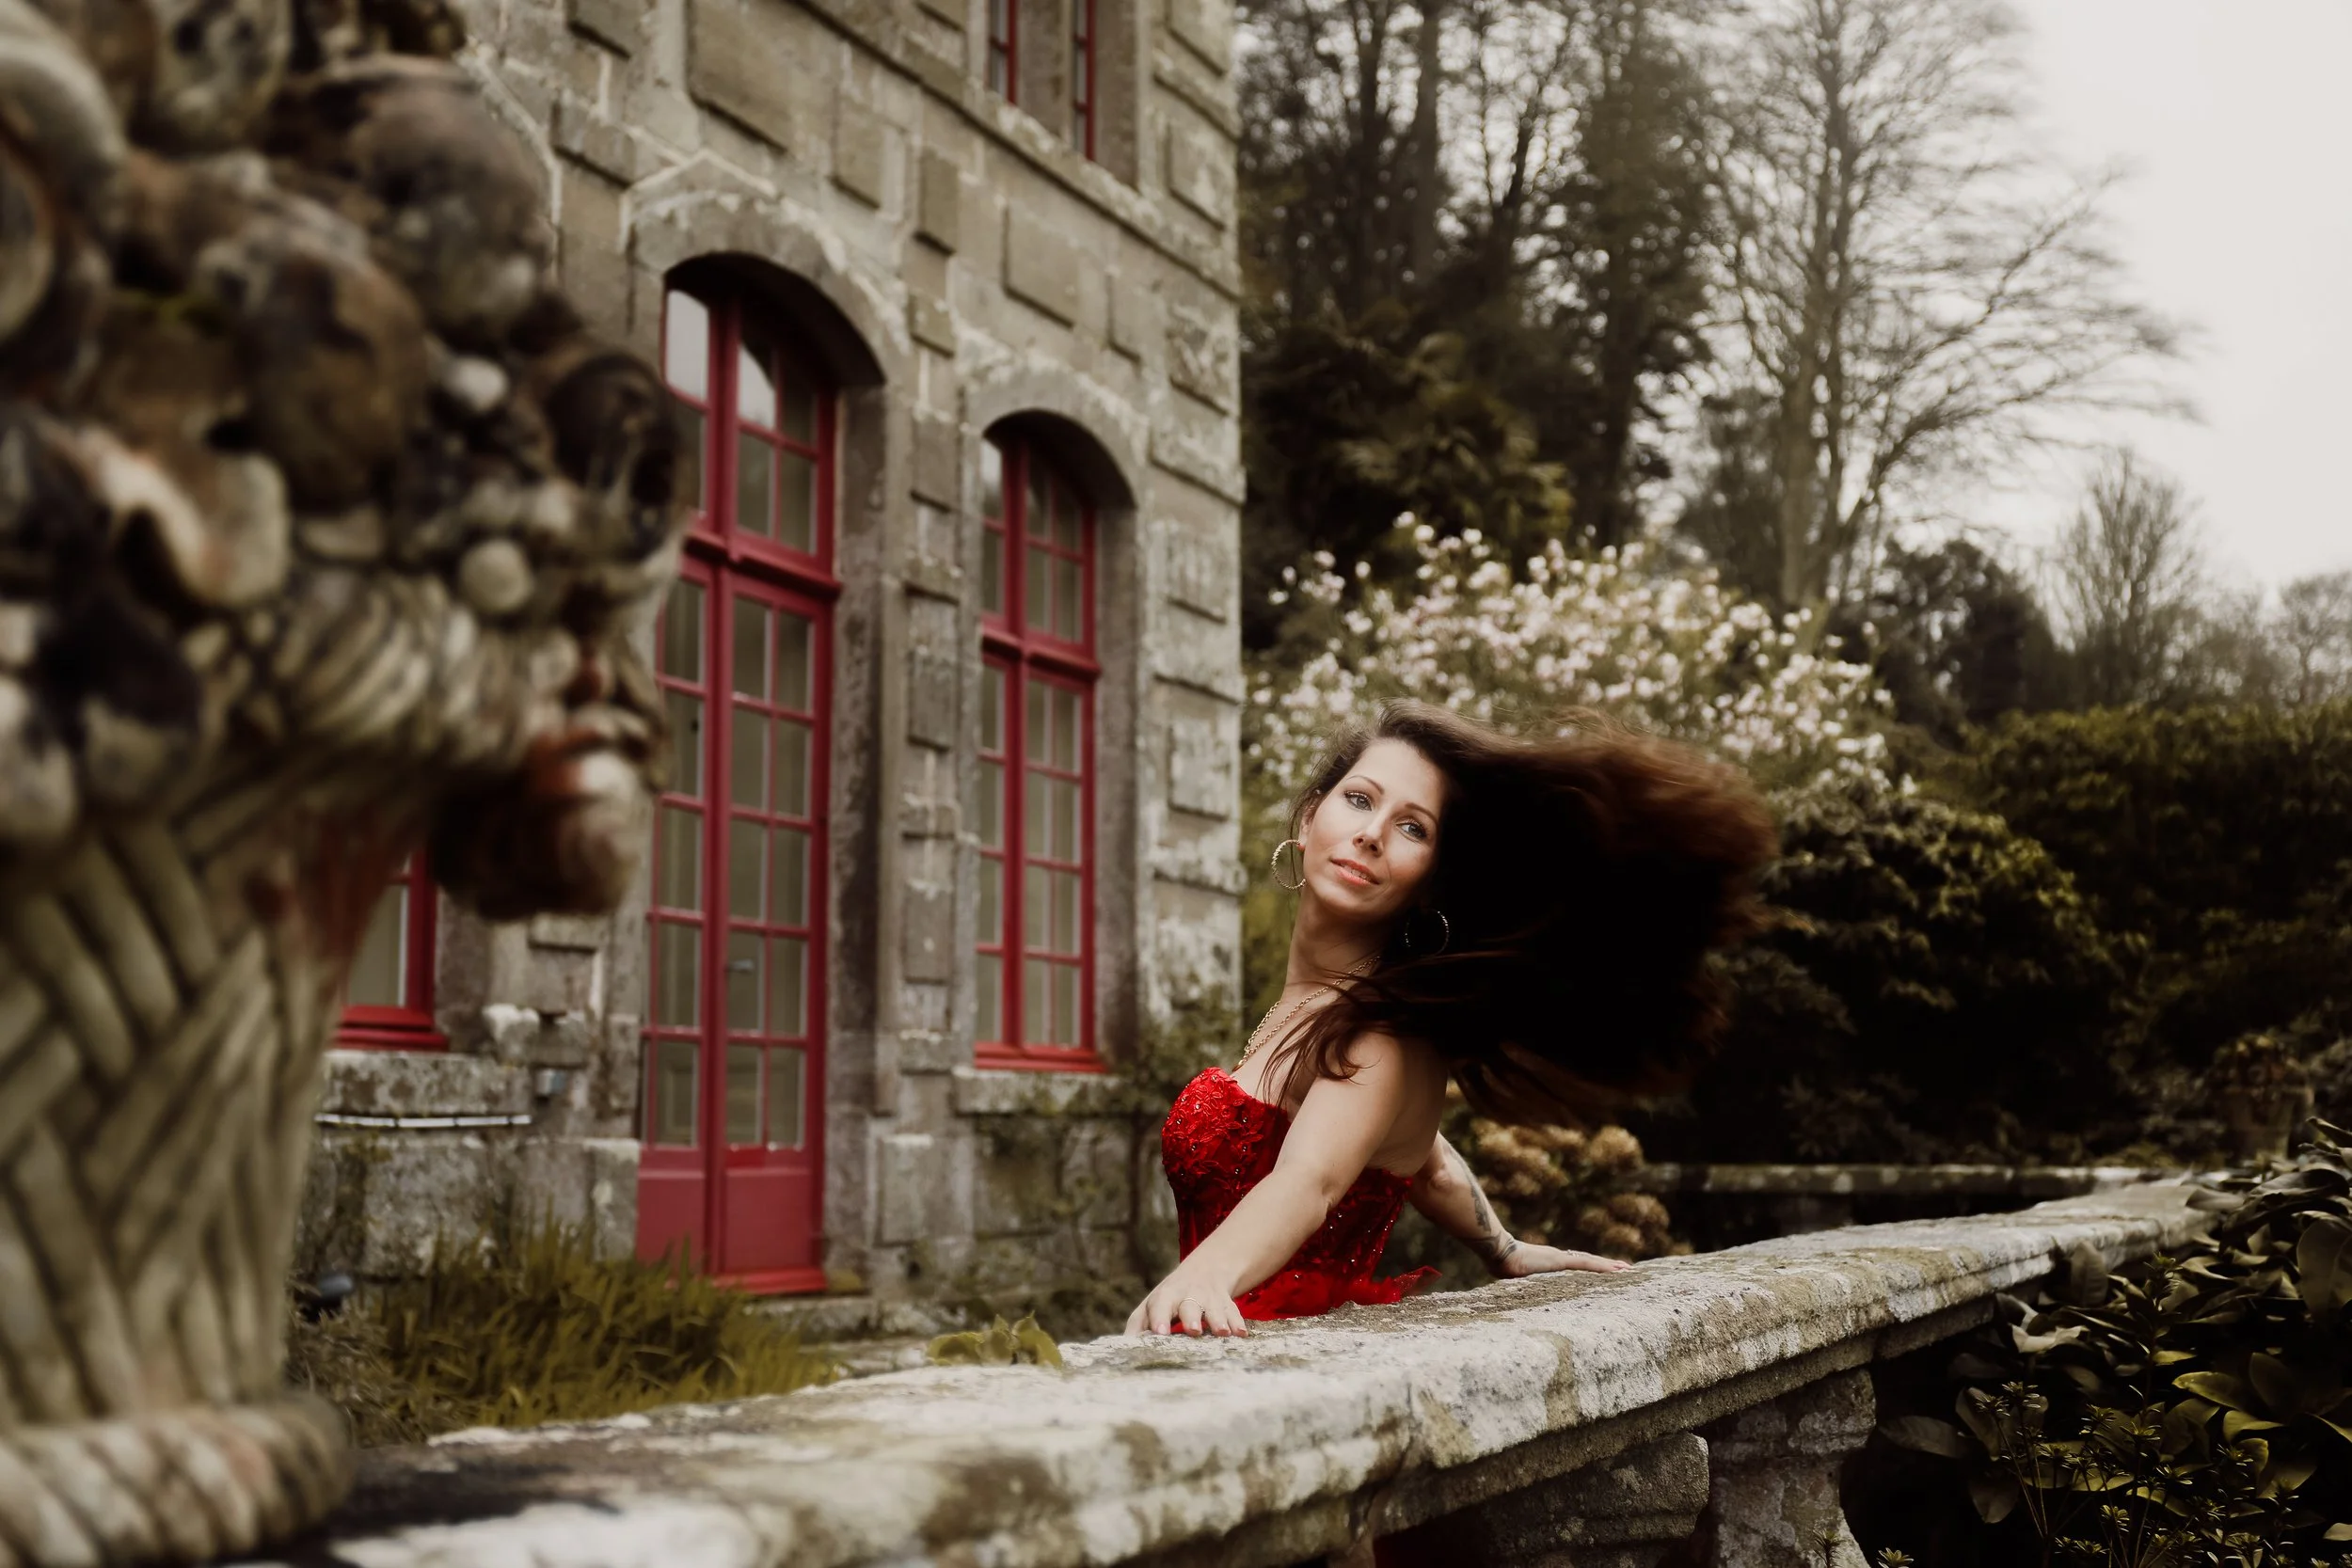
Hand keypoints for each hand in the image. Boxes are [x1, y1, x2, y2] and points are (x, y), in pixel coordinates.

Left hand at [1125, 1262, 1249, 1336]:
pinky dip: (1237, 1322)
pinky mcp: (1226, 1303)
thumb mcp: (1151, 1306)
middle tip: (1193, 1330)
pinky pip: (1233, 1312)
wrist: (1206, 1270)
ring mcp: (1209, 1298)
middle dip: (1192, 1316)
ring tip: (1221, 1332)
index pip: (1160, 1305)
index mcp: (1165, 1297)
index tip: (1160, 1332)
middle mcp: (1188, 1295)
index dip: (1160, 1317)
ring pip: (1214, 1308)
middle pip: (1189, 1304)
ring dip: (1218, 1320)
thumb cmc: (1169, 1299)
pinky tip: (1241, 1334)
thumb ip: (1137, 1325)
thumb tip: (1123, 1348)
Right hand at [1492, 1241, 1630, 1279]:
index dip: (1590, 1266)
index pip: (1575, 1264)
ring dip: (1609, 1266)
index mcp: (1549, 1263)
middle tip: (1626, 1268)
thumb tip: (1509, 1290)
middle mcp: (1558, 1258)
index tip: (1604, 1269)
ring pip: (1590, 1262)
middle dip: (1606, 1265)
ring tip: (1627, 1268)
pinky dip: (1601, 1267)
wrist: (1499, 1254)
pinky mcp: (1561, 1261)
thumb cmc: (1501, 1265)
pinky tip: (1615, 1270)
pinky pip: (1586, 1264)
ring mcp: (1560, 1259)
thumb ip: (1518, 1282)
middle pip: (1587, 1261)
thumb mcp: (1515, 1279)